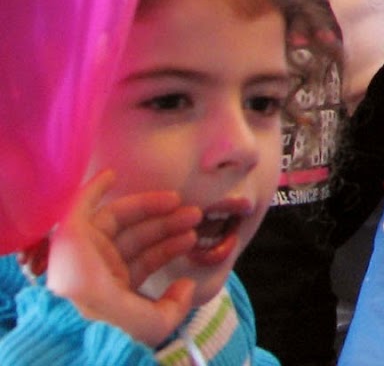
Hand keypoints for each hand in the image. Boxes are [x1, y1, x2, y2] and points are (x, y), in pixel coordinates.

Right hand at [45, 171, 199, 347]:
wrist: (82, 327)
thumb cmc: (115, 329)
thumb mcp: (154, 326)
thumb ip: (176, 307)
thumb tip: (187, 287)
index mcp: (112, 290)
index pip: (144, 261)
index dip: (168, 248)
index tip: (192, 236)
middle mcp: (97, 271)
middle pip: (136, 238)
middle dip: (166, 225)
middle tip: (194, 214)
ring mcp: (83, 254)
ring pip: (119, 223)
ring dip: (149, 207)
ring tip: (179, 202)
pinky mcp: (69, 237)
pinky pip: (79, 209)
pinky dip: (92, 191)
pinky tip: (109, 175)